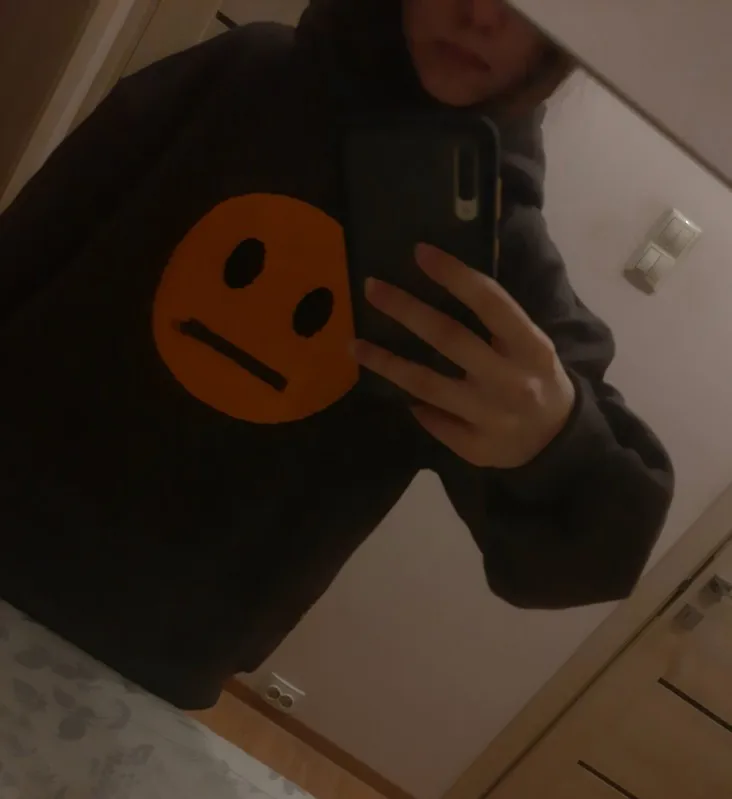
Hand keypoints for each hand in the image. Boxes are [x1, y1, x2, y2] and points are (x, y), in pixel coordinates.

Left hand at [352, 244, 575, 467]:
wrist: (560, 441)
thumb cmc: (537, 378)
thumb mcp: (531, 344)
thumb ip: (497, 322)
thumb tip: (440, 287)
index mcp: (530, 346)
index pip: (489, 302)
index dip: (454, 275)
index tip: (419, 252)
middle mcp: (509, 379)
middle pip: (447, 338)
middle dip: (405, 309)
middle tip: (371, 288)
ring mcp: (490, 416)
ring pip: (426, 384)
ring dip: (386, 362)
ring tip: (355, 345)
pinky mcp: (475, 447)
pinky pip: (432, 421)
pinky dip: (413, 405)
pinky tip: (395, 391)